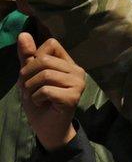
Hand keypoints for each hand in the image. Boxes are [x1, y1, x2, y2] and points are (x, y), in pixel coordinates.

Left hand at [17, 34, 84, 150]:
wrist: (48, 128)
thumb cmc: (40, 101)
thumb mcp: (29, 76)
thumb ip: (27, 56)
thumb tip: (23, 33)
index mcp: (68, 63)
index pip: (51, 44)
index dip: (35, 57)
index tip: (33, 74)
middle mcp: (77, 70)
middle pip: (44, 60)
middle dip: (27, 75)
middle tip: (28, 89)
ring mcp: (78, 83)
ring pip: (45, 75)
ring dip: (30, 88)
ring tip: (34, 96)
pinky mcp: (73, 97)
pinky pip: (46, 90)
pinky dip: (36, 98)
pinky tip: (41, 103)